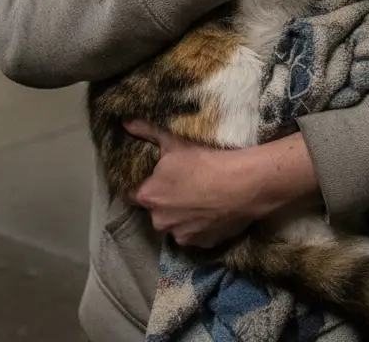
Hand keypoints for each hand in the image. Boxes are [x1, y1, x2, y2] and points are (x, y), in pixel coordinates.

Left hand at [124, 122, 322, 247]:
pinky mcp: (202, 244)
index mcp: (148, 197)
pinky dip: (200, 224)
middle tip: (184, 183)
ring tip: (200, 196)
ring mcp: (181, 235)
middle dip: (166, 200)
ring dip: (183, 214)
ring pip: (176, 224)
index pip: (136, 193)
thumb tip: (125, 123)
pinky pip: (196, 233)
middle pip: (157, 210)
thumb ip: (147, 132)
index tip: (159, 177)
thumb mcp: (174, 141)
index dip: (146, 184)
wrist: (243, 184)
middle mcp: (159, 221)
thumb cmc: (204, 160)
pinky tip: (212, 209)